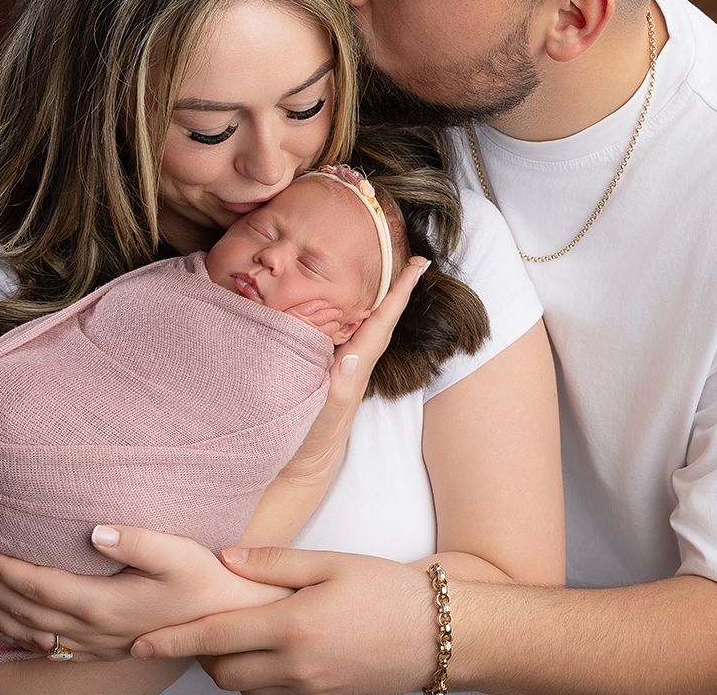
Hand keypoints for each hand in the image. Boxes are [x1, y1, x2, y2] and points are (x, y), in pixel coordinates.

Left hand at [0, 525, 291, 661]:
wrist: (227, 620)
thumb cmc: (204, 579)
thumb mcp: (177, 552)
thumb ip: (136, 540)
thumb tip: (95, 530)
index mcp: (102, 602)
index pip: (37, 585)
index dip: (3, 568)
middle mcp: (94, 628)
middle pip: (27, 609)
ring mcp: (99, 643)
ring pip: (34, 633)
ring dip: (0, 616)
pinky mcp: (107, 649)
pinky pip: (53, 648)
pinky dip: (23, 639)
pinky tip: (14, 630)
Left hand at [132, 546, 435, 694]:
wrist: (439, 634)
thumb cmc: (388, 590)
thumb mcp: (333, 563)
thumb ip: (275, 562)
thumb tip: (226, 557)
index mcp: (291, 625)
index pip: (215, 636)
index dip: (173, 640)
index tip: (140, 641)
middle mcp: (295, 666)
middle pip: (222, 672)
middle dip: (200, 654)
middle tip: (198, 625)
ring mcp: (309, 690)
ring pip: (244, 690)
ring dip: (229, 668)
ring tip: (232, 638)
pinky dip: (258, 681)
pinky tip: (268, 654)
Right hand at [277, 256, 430, 488]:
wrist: (298, 464)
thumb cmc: (313, 438)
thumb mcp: (326, 412)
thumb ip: (340, 386)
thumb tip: (351, 357)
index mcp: (357, 361)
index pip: (383, 319)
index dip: (400, 290)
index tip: (418, 264)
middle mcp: (353, 358)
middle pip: (378, 313)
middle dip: (393, 284)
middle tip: (405, 252)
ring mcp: (340, 363)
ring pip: (360, 320)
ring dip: (373, 294)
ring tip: (382, 266)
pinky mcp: (324, 367)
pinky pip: (339, 331)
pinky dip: (342, 310)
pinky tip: (336, 300)